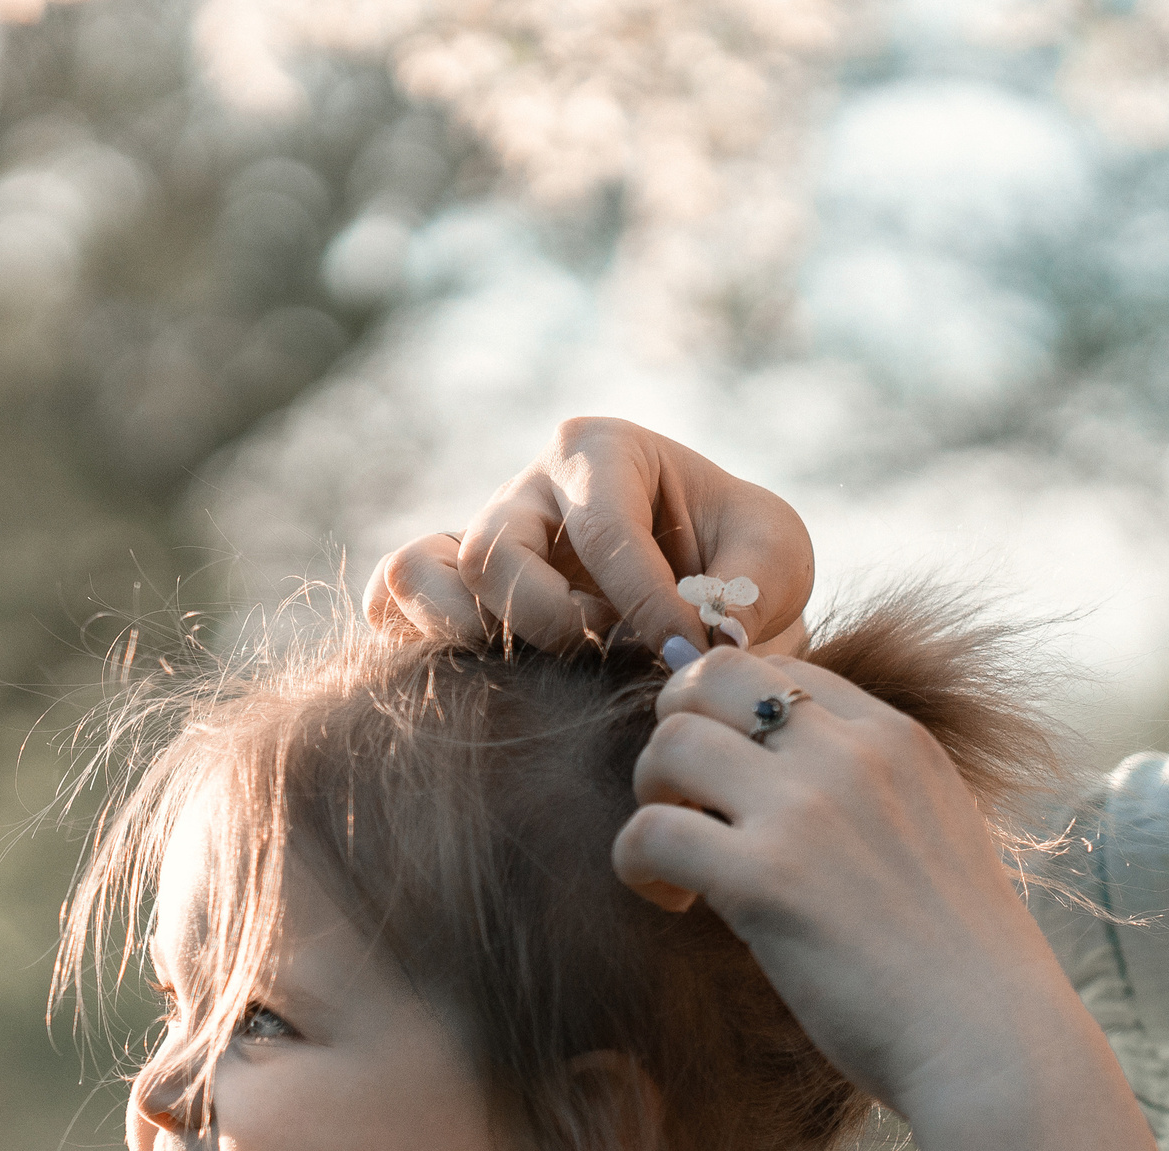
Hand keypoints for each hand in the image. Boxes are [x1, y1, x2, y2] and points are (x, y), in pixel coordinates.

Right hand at [363, 418, 812, 654]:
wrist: (716, 598)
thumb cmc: (743, 560)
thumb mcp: (777, 554)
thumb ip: (751, 587)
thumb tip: (702, 638)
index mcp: (601, 452)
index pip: (604, 528)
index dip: (646, 604)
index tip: (688, 658)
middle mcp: (527, 490)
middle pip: (496, 550)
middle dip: (551, 621)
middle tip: (609, 658)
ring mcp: (481, 540)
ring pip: (423, 573)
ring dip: (469, 634)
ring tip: (540, 670)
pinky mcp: (453, 592)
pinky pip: (391, 599)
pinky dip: (412, 637)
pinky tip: (482, 679)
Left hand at [612, 646, 1076, 1123]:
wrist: (994, 1042)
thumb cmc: (967, 968)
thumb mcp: (939, 837)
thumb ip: (875, 796)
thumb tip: (793, 796)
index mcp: (900, 740)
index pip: (784, 669)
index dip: (733, 713)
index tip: (730, 777)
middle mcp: (852, 755)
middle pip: (714, 678)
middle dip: (678, 729)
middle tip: (685, 801)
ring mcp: (806, 810)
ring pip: (670, 744)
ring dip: (651, 797)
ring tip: (678, 860)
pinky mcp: (763, 878)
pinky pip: (650, 831)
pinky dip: (636, 864)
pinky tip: (673, 903)